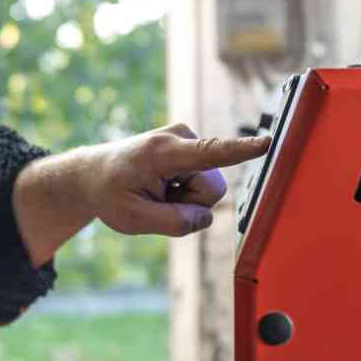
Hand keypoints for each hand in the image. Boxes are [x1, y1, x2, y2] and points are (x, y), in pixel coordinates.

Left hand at [12, 123, 270, 266]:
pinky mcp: (193, 149)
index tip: (266, 142)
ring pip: (209, 190)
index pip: (210, 153)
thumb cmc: (109, 194)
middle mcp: (180, 137)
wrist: (94, 174)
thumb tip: (206, 218)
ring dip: (185, 200)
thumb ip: (173, 223)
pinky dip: (184, 193)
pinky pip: (203, 184)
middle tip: (155, 201)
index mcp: (163, 152)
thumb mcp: (132, 219)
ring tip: (156, 192)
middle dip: (190, 205)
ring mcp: (188, 140)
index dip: (240, 150)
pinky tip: (163, 187)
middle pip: (211, 190)